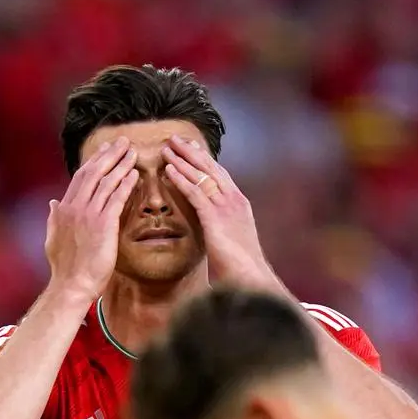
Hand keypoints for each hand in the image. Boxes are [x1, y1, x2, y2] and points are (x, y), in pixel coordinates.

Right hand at [45, 137, 139, 299]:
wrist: (71, 285)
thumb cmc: (65, 268)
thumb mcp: (53, 239)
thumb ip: (53, 218)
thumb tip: (52, 203)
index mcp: (63, 209)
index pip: (80, 177)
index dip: (94, 161)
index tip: (105, 150)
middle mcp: (74, 207)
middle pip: (93, 173)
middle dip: (109, 155)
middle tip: (123, 142)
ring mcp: (88, 215)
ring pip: (106, 182)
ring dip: (121, 165)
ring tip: (133, 152)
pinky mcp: (103, 225)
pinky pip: (116, 198)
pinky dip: (126, 184)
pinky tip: (135, 174)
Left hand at [161, 136, 276, 287]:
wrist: (251, 279)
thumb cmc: (241, 268)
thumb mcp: (231, 242)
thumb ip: (221, 230)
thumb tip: (213, 231)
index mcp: (239, 204)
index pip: (220, 175)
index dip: (205, 160)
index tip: (192, 148)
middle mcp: (235, 200)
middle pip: (211, 168)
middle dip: (191, 152)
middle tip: (175, 139)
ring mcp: (226, 207)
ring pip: (202, 176)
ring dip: (182, 160)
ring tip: (166, 148)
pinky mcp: (215, 217)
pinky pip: (195, 193)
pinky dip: (181, 179)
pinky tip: (168, 170)